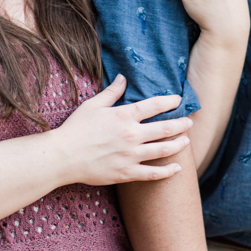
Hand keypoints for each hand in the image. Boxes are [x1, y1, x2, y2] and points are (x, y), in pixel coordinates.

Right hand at [54, 75, 192, 185]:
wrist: (61, 157)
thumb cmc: (75, 129)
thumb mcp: (93, 105)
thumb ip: (112, 92)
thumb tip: (123, 78)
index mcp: (124, 116)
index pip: (155, 105)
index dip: (171, 101)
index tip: (179, 99)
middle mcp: (132, 135)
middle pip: (166, 128)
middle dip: (182, 125)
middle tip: (190, 123)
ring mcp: (130, 155)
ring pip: (164, 150)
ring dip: (179, 145)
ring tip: (187, 141)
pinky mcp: (126, 173)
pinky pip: (153, 173)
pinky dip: (168, 171)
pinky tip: (178, 167)